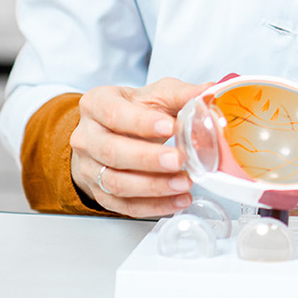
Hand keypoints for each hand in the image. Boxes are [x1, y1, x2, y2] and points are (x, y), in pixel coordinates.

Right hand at [70, 77, 207, 217]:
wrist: (110, 133)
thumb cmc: (133, 111)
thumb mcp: (155, 95)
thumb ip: (182, 94)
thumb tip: (210, 92)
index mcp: (97, 104)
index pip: (114, 114)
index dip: (141, 123)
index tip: (170, 127)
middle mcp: (86, 137)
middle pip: (113, 152)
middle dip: (149, 159)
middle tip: (179, 160)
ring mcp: (89, 167)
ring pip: (116, 182)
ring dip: (153, 187)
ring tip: (184, 183)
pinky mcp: (99, 192)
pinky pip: (124, 205)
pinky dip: (153, 206)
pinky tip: (177, 200)